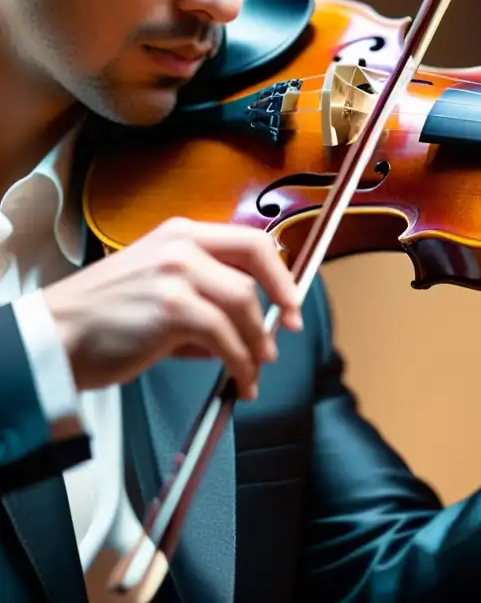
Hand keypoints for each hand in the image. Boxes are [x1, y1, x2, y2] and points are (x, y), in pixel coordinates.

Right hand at [41, 217, 303, 400]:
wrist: (56, 335)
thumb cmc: (105, 317)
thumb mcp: (160, 288)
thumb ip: (206, 296)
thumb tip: (252, 325)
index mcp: (181, 234)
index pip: (250, 242)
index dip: (279, 273)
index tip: (291, 301)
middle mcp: (182, 246)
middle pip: (254, 269)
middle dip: (279, 304)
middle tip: (285, 334)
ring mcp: (177, 274)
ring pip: (243, 306)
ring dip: (256, 344)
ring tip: (254, 368)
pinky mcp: (172, 308)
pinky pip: (225, 338)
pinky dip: (240, 363)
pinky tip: (241, 380)